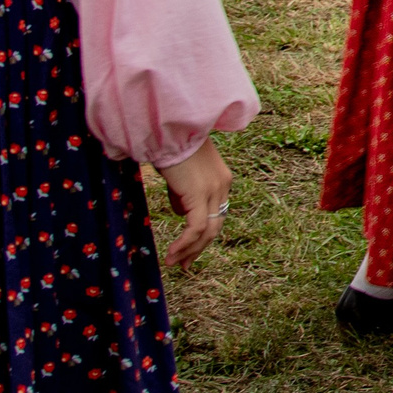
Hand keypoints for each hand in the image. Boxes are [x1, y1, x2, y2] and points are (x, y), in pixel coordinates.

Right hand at [153, 139, 231, 268]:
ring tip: (173, 263)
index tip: (189, 249)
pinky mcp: (200, 193)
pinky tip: (172, 254)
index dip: (203, 234)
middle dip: (199, 248)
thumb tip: (181, 213)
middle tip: (184, 264)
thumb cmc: (170, 146)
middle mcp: (223, 185)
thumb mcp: (180, 175)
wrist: (170, 129)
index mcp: (221, 180)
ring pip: (208, 230)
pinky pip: (196, 227)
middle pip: (216, 225)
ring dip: (189, 250)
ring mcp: (214, 190)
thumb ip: (184, 194)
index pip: (217, 213)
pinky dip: (185, 244)